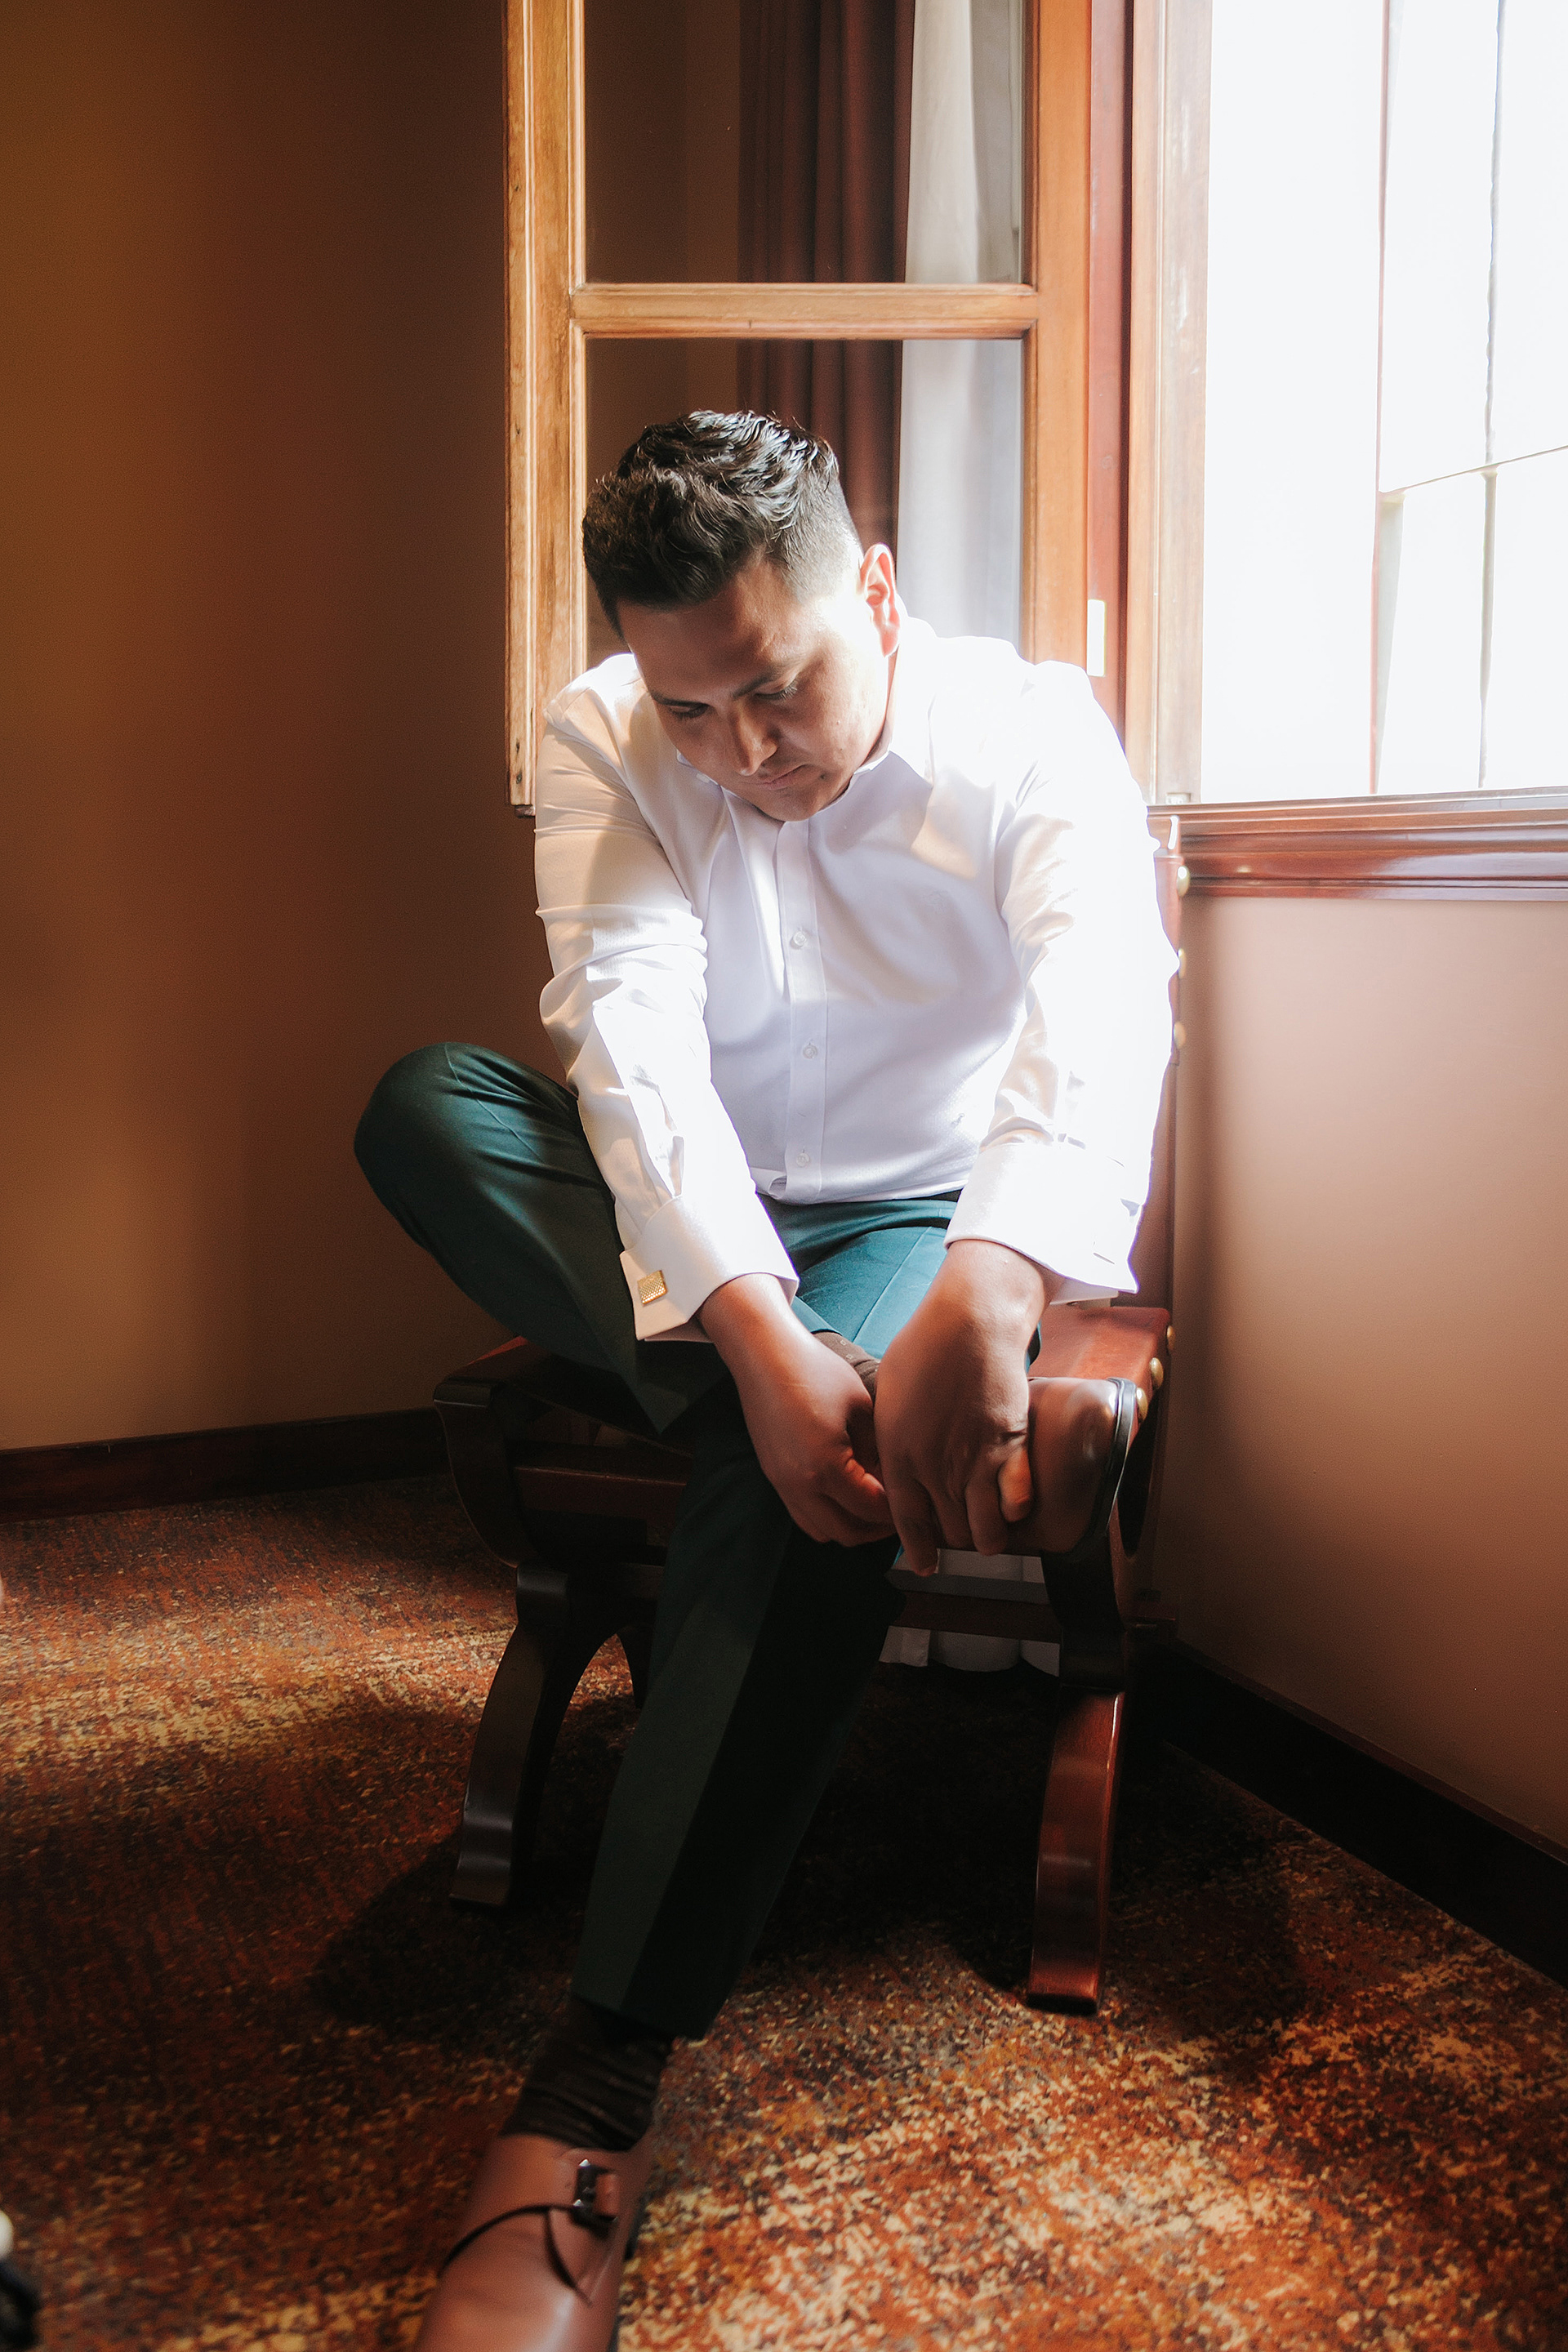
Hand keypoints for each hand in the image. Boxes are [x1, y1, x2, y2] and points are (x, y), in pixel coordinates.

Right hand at [698, 1276, 894, 1545]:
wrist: (765, 1357)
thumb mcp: (863, 1407)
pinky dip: (826, 1516)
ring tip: (872, 1507)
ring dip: (850, 1527)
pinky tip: (844, 1495)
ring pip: (822, 1531)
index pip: (872, 1511)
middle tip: (899, 1513)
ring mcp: (783, 1484)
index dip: (898, 1513)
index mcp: (827, 1467)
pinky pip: (803, 1515)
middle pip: (848, 1533)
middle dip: (877, 1529)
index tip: (916, 1506)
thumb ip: (879, 1452)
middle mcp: (801, 1484)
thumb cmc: (816, 1372)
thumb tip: (893, 1481)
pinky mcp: (774, 1477)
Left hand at [872, 1240, 1056, 1574]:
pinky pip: (1016, 1501)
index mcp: (898, 1454)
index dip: (918, 1548)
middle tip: (960, 1537)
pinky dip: (1015, 1510)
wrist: (969, 1321)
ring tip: (989, 1537)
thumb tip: (891, 1463)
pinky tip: (1012, 1510)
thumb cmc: (923, 1348)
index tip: (924, 1565)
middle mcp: (935, 1465)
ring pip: (985, 1528)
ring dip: (988, 1536)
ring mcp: (975, 1459)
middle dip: (955, 1540)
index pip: (907, 1521)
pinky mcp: (1009, 1445)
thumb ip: (891, 1437)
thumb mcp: (888, 1394)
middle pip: (949, 1530)